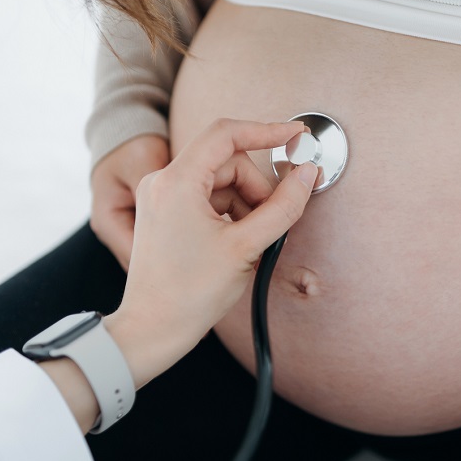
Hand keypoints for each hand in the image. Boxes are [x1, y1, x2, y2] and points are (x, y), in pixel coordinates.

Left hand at [104, 118, 319, 387]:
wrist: (152, 330)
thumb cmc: (189, 294)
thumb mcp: (246, 247)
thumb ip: (283, 207)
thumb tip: (307, 175)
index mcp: (176, 181)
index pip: (226, 134)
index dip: (267, 130)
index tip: (297, 135)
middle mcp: (162, 181)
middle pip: (227, 162)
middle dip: (256, 187)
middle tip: (269, 223)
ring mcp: (161, 197)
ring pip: (219, 181)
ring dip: (244, 203)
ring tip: (250, 240)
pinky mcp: (164, 213)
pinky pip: (207, 197)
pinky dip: (229, 212)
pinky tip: (235, 242)